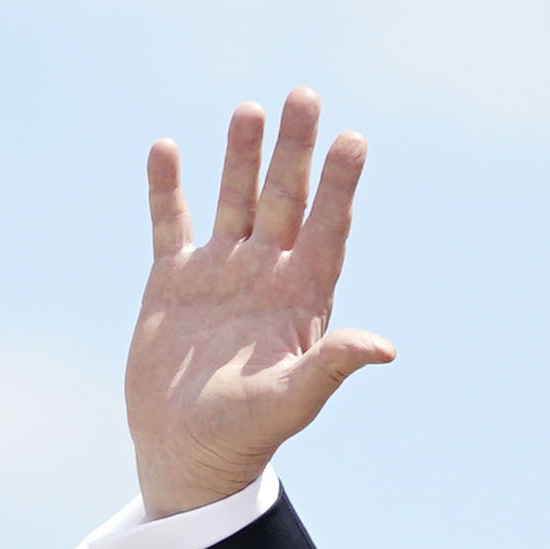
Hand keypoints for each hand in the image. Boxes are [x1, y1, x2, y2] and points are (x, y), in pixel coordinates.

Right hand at [124, 88, 394, 517]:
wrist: (186, 452)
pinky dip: (166, 189)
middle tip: (304, 96)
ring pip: (233, 200)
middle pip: (284, 199)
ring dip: (239, 156)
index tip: (353, 140)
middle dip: (294, 150)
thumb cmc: (246, 433)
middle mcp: (265, 273)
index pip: (327, 228)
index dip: (340, 185)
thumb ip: (332, 366)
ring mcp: (219, 273)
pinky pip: (170, 225)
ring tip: (247, 110)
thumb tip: (384, 347)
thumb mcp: (293, 400)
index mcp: (302, 296)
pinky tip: (165, 150)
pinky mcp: (173, 281)